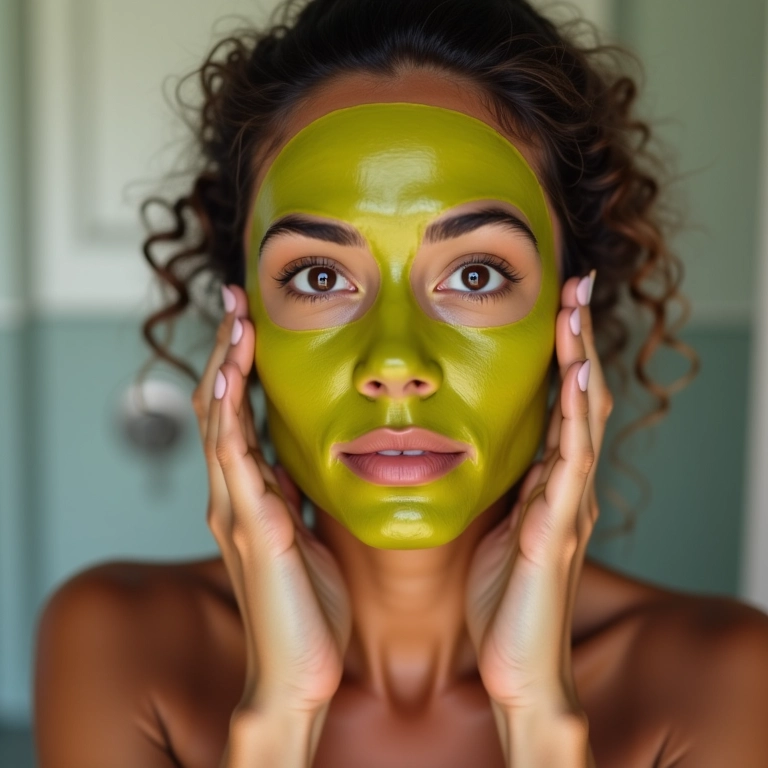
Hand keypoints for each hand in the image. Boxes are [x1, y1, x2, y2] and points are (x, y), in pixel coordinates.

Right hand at [192, 285, 351, 716]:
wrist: (301, 671)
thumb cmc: (311, 607)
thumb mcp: (308, 535)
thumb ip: (299, 497)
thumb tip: (311, 460)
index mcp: (251, 494)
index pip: (236, 415)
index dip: (240, 366)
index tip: (253, 321)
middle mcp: (233, 495)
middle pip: (219, 407)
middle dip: (228, 351)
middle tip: (237, 300)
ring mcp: (236, 510)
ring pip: (218, 424)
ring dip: (225, 368)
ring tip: (235, 320)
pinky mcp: (251, 528)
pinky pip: (231, 463)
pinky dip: (226, 419)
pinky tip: (228, 381)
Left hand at [465, 271, 610, 743]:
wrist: (512, 671)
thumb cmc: (500, 602)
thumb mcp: (491, 530)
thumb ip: (493, 489)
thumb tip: (460, 448)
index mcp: (544, 485)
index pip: (558, 405)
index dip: (559, 354)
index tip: (550, 304)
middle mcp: (565, 487)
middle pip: (579, 397)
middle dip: (577, 340)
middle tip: (574, 284)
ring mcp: (568, 506)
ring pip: (584, 418)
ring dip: (582, 359)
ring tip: (576, 307)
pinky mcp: (559, 531)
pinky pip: (573, 462)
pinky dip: (578, 416)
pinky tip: (577, 375)